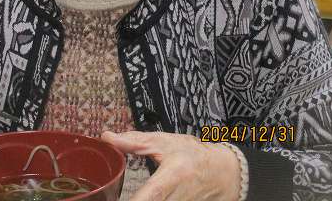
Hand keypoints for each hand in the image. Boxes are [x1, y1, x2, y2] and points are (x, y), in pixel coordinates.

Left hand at [102, 131, 240, 200]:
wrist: (223, 173)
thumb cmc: (194, 156)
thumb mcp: (164, 142)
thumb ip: (134, 141)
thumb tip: (108, 138)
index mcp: (173, 175)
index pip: (152, 193)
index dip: (137, 200)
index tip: (115, 198)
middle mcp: (179, 196)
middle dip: (135, 199)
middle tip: (111, 196)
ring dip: (142, 199)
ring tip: (126, 195)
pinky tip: (142, 197)